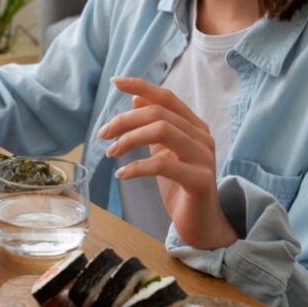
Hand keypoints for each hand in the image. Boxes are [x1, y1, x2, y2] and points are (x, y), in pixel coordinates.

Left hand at [98, 77, 237, 249]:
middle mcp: (202, 136)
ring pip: (162, 131)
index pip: (166, 97)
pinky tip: (122, 174)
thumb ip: (154, 126)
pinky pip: (164, 165)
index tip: (115, 82)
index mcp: (194, 126)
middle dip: (125, 120)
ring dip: (129, 139)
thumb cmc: (180, 185)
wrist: (202, 223)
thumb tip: (136, 99)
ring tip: (111, 152)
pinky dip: (137, 167)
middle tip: (103, 134)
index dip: (141, 86)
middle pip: (158, 114)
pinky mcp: (200, 180)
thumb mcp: (163, 152)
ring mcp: (204, 157)